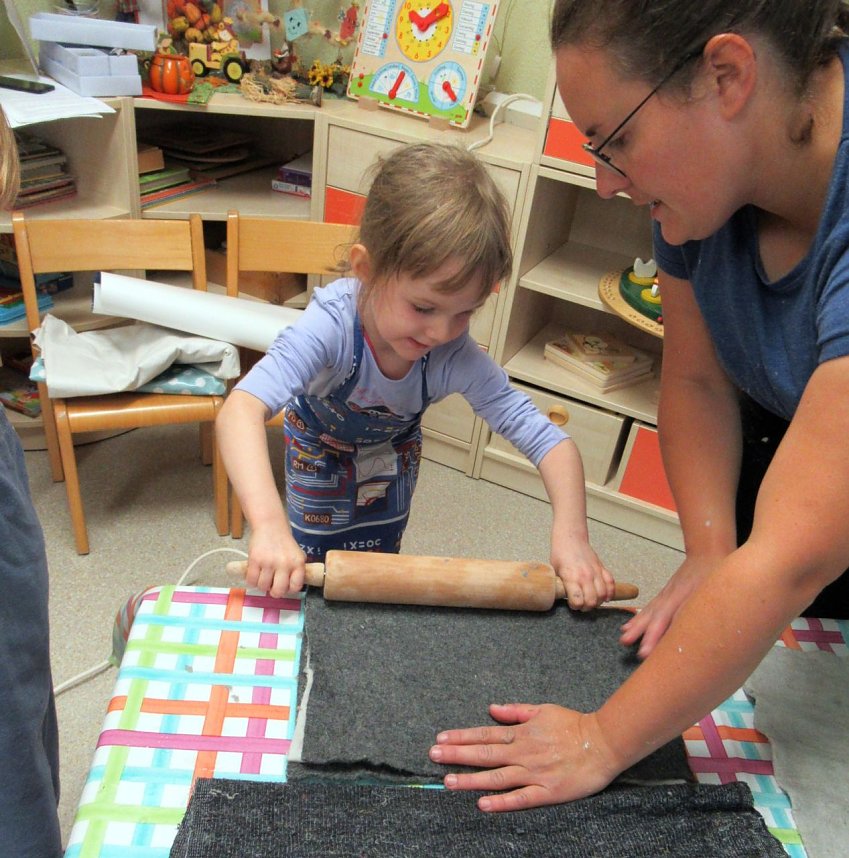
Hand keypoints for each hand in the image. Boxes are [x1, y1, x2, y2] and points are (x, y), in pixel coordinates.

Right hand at [244, 527, 306, 597]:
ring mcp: (268, 562)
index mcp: (298, 563)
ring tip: (264, 576)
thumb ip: (296, 571)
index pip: (296, 587)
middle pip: (278, 591)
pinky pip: (251, 580)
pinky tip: (255, 573)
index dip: (289, 589)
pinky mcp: (254, 560)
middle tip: (272, 585)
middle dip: (274, 591)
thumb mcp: (296, 556)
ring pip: (263, 587)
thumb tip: (290, 589)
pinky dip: (252, 580)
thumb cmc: (284, 543)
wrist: (271, 526)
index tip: (285, 586)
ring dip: (262, 584)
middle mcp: (284, 564)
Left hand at [429, 703, 621, 810]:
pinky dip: (501, 802)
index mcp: (522, 732)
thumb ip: (515, 711)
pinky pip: (520, 798)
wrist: (604, 742)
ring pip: (497, 777)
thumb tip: (491, 708)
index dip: (461, 737)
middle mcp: (524, 752)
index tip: (440, 739)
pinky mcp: (548, 791)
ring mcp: (535, 772)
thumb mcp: (542, 709)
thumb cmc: (573, 724)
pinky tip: (482, 804)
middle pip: (484, 753)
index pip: (485, 734)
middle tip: (433, 756)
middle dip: (457, 755)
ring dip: (471, 779)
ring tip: (448, 781)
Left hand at [551, 539, 614, 610]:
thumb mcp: (554, 571)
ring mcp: (595, 572)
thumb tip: (561, 598)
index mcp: (571, 577)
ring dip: (598, 602)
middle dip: (587, 607)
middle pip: (592, 601)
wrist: (570, 538)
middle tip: (582, 606)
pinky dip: (610, 593)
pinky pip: (611, 584)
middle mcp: (585, 576)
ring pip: (603, 595)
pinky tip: (605, 597)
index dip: (575, 606)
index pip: (577, 601)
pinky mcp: (602, 568)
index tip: (573, 605)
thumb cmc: (560, 554)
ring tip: (591, 601)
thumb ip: (560, 586)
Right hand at [619, 555, 721, 657]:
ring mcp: (665, 595)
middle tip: (625, 642)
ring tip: (624, 638)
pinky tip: (630, 625)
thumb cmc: (714, 574)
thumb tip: (697, 635)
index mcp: (680, 597)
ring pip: (648, 611)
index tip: (645, 652)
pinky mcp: (665, 595)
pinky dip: (639, 617)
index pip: (664, 620)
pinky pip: (650, 608)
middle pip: (651, 615)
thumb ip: (702, 613)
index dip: (653, 637)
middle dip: (638, 630)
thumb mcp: (713, 593)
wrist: (707, 555)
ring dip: (636, 625)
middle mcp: (668, 597)